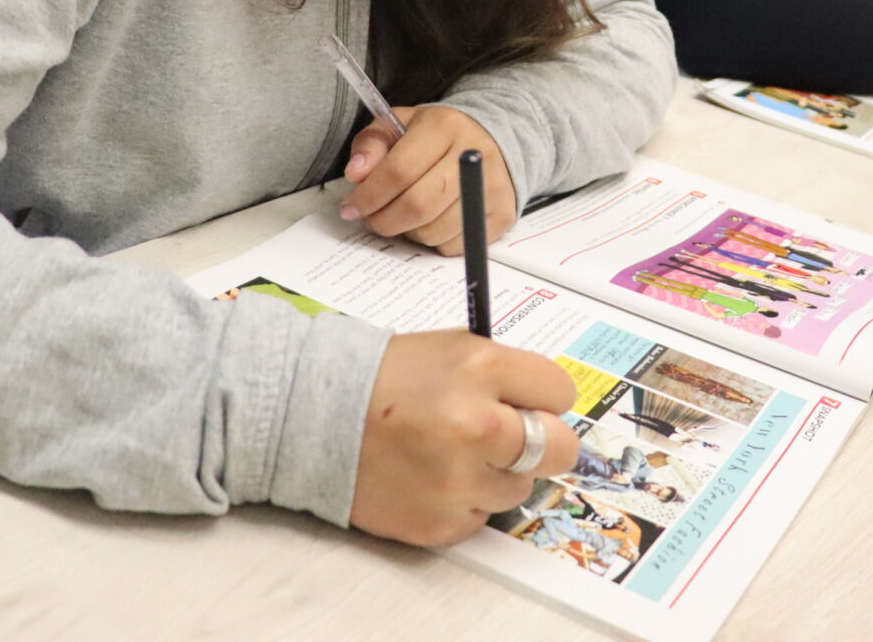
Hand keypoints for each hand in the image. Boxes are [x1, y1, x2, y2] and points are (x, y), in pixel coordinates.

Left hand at [341, 106, 516, 255]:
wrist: (492, 139)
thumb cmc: (436, 136)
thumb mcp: (398, 125)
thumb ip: (372, 145)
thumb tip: (356, 174)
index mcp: (444, 126)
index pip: (399, 170)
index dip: (369, 196)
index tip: (351, 208)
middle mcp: (473, 155)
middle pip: (418, 205)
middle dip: (385, 220)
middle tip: (372, 220)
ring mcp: (492, 187)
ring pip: (435, 231)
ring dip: (409, 232)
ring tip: (403, 217)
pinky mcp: (503, 214)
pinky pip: (456, 245)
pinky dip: (435, 241)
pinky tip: (431, 222)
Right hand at [351, 330, 578, 545]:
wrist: (312, 416)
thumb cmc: (384, 378)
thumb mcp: (451, 349)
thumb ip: (505, 375)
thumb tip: (549, 406)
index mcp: (480, 370)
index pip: (560, 392)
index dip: (544, 397)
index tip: (531, 401)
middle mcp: (475, 426)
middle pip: (560, 449)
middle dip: (545, 442)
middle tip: (516, 437)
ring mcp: (458, 481)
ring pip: (521, 489)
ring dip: (498, 473)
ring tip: (454, 453)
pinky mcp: (440, 523)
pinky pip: (481, 518)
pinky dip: (465, 500)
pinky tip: (432, 477)